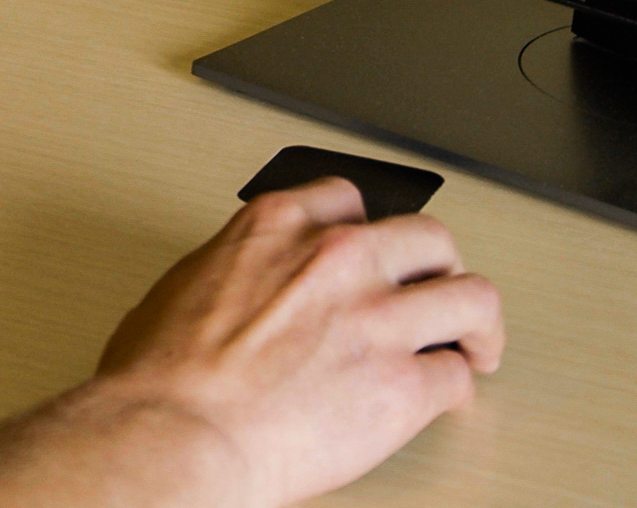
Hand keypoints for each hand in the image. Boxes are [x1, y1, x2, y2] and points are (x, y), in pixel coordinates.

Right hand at [81, 176, 503, 507]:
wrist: (173, 436)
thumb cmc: (160, 379)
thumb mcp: (184, 285)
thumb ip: (236, 269)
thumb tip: (244, 288)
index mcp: (276, 228)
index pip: (348, 199)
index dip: (367, 227)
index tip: (372, 248)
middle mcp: (336, 260)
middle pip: (428, 237)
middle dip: (438, 266)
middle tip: (438, 290)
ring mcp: (376, 320)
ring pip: (471, 297)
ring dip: (476, 322)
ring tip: (475, 342)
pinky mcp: (401, 386)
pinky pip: (456, 377)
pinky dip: (454, 387)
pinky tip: (443, 395)